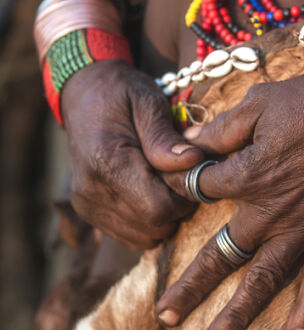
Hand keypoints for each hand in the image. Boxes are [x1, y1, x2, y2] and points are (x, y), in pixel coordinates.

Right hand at [61, 59, 204, 248]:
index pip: (158, 209)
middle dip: (177, 206)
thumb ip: (166, 138)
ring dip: (164, 215)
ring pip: (144, 236)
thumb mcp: (148, 102)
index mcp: (107, 162)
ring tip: (164, 180)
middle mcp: (92, 191)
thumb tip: (193, 162)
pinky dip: (148, 220)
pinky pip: (130, 234)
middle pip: (154, 226)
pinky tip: (150, 189)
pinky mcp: (88, 212)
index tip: (192, 171)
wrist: (84, 93)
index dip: (184, 196)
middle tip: (181, 174)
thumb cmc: (121, 93)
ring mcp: (87, 205)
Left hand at [155, 41, 303, 329]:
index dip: (187, 185)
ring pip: (265, 278)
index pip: (201, 190)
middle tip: (165, 315)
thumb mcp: (262, 101)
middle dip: (192, 285)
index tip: (181, 185)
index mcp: (249, 173)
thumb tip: (188, 141)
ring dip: (238, 313)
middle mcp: (271, 209)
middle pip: (222, 251)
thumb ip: (222, 127)